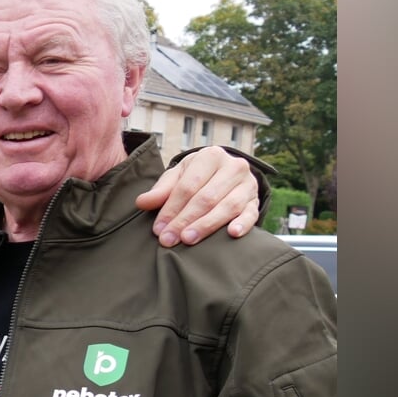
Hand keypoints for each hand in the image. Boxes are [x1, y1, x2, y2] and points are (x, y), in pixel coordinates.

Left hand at [136, 146, 260, 246]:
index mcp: (211, 156)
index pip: (188, 186)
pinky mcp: (256, 201)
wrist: (225, 174)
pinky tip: (232, 234)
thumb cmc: (197, 176)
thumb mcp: (178, 177)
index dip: (172, 208)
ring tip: (189, 240)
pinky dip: (243, 223)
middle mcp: (233, 167)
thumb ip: (161, 190)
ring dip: (207, 225)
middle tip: (169, 239)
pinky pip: (252, 213)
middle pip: (207, 197)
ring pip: (228, 206)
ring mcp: (248, 184)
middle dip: (185, 220)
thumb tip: (142, 203)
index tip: (158, 229)